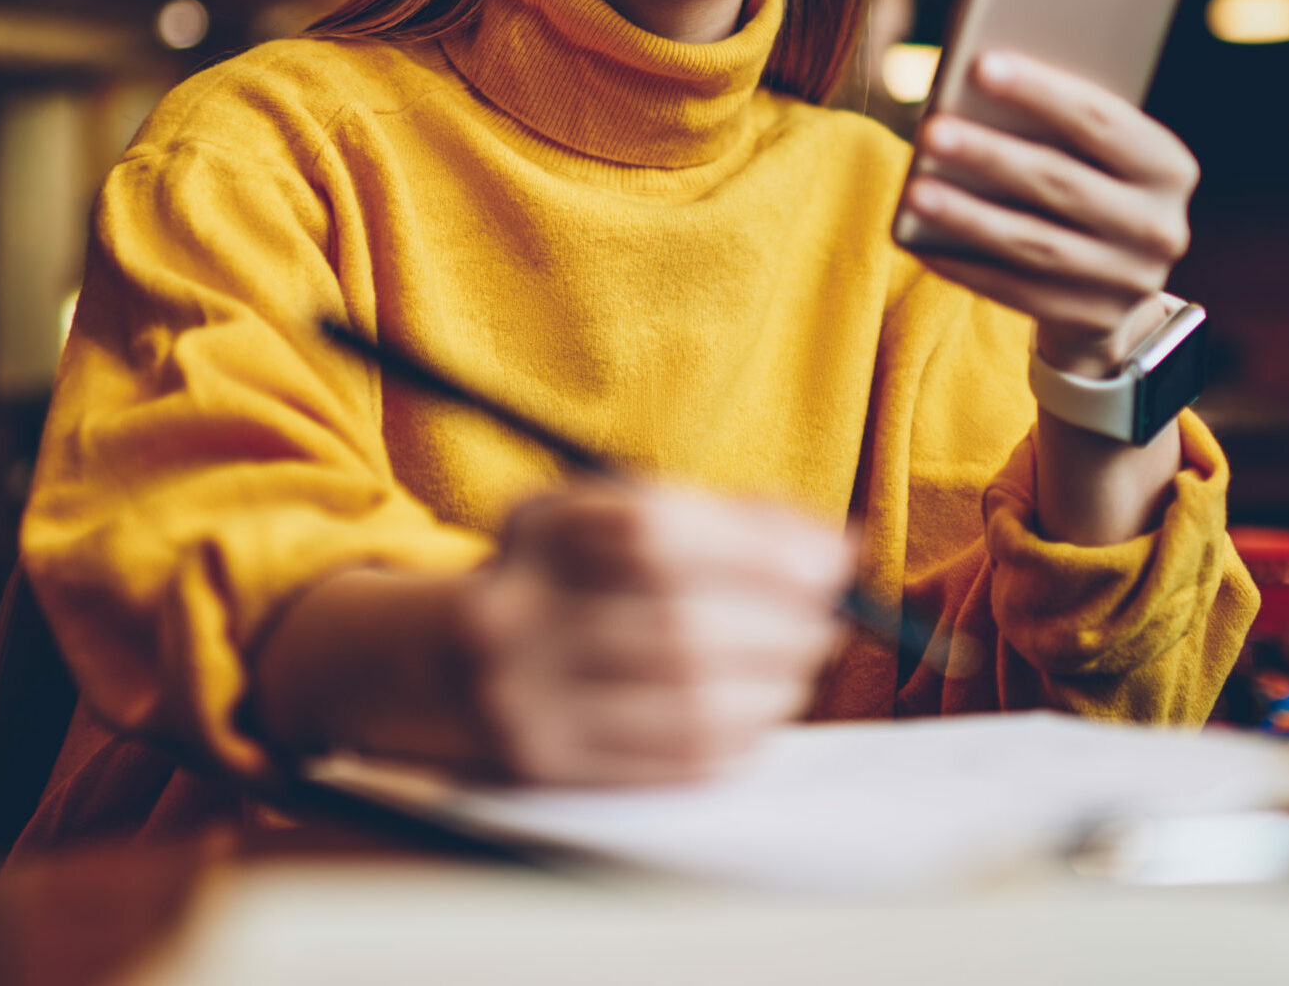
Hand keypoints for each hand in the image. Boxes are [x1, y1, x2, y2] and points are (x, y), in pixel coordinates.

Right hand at [459, 483, 851, 784]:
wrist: (451, 659)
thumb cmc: (574, 576)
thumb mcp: (622, 517)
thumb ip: (728, 519)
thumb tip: (837, 546)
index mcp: (538, 527)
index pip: (658, 533)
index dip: (762, 550)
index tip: (831, 562)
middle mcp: (515, 612)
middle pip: (682, 627)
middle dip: (784, 626)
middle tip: (826, 621)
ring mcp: (522, 701)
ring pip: (689, 705)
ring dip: (775, 686)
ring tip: (795, 665)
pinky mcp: (544, 772)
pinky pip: (674, 764)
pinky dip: (741, 735)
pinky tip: (754, 711)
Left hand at [905, 51, 1198, 378]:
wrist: (1113, 282)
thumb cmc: (1084, 184)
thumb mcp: (1090, 153)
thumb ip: (1053, 122)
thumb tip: (972, 80)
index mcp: (1167, 166)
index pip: (1101, 120)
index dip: (1041, 91)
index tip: (980, 64)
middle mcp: (1159, 226)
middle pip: (1063, 182)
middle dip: (992, 154)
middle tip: (931, 130)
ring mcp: (1129, 280)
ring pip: (1035, 242)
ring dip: (970, 215)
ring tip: (916, 190)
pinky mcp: (1091, 319)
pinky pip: (1016, 290)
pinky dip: (966, 265)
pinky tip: (921, 242)